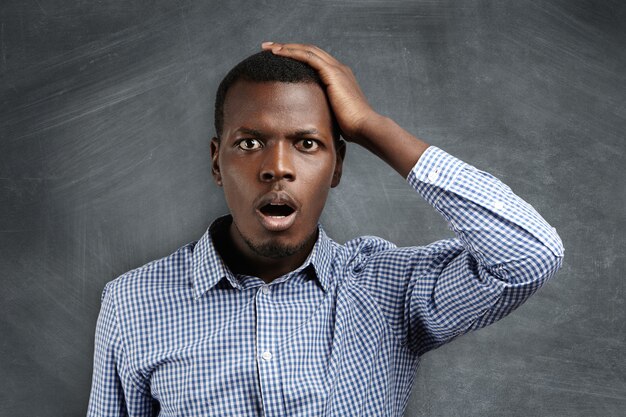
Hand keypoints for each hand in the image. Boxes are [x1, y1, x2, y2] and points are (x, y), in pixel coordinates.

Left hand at [261, 42, 376, 143]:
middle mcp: (339, 68)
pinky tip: (277, 53)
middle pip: (309, 51)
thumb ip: (322, 110)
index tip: (278, 58)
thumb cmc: (350, 129)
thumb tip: (309, 120)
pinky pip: (308, 57)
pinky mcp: (333, 73)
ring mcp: (337, 69)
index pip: (314, 61)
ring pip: (307, 50)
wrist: (364, 127)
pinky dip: (292, 52)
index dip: (296, 57)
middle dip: (287, 47)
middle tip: (268, 47)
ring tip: (268, 48)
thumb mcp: (332, 115)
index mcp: (339, 77)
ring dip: (286, 46)